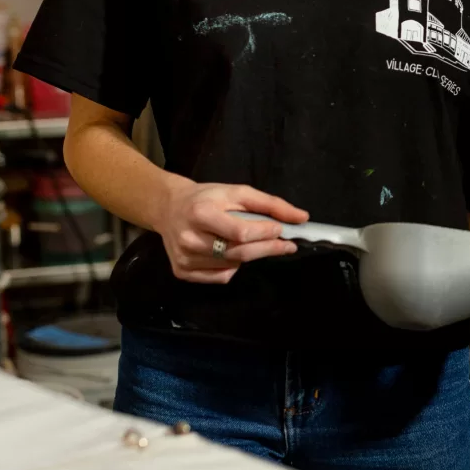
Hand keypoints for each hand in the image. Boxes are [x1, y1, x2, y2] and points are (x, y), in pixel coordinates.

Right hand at [158, 180, 308, 283]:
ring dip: (248, 255)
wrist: (168, 207)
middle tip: (285, 245)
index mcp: (201, 213)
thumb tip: (302, 217)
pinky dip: (232, 267)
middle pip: (239, 253)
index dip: (265, 234)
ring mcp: (185, 258)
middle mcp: (190, 239)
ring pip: (232, 266)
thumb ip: (270, 204)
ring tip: (245, 241)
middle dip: (267, 249)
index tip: (282, 231)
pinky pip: (220, 277)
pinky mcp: (182, 272)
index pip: (241, 232)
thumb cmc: (207, 197)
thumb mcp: (237, 192)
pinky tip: (227, 252)